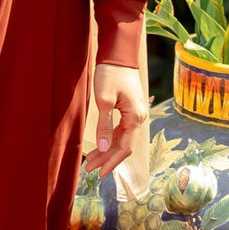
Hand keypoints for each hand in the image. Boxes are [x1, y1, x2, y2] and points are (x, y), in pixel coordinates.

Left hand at [85, 63, 148, 179]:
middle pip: (123, 146)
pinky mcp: (129, 111)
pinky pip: (120, 131)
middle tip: (89, 170)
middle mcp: (139, 118)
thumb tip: (103, 147)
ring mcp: (135, 115)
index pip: (125, 148)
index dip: (112, 162)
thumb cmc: (111, 74)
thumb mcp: (104, 100)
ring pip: (121, 139)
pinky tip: (99, 146)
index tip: (99, 174)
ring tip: (91, 162)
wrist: (118, 55)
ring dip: (107, 151)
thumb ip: (104, 125)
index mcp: (135, 118)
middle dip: (106, 159)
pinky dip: (109, 140)